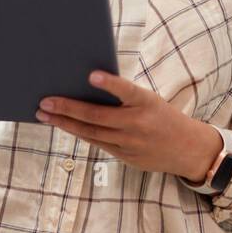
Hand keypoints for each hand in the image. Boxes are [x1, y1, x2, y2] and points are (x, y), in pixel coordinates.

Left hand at [35, 71, 223, 182]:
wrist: (187, 149)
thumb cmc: (162, 116)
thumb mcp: (150, 100)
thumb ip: (124, 97)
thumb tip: (86, 88)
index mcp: (147, 102)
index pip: (127, 90)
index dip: (110, 83)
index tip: (91, 75)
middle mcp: (138, 123)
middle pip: (97, 116)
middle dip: (68, 109)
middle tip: (44, 102)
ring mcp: (131, 143)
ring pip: (92, 133)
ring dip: (66, 123)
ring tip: (45, 115)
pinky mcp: (127, 157)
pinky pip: (98, 143)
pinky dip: (79, 133)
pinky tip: (63, 125)